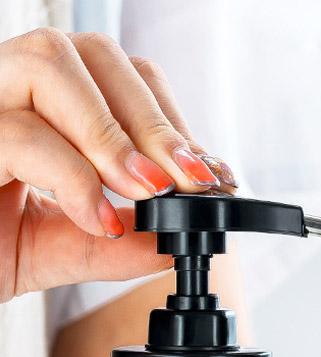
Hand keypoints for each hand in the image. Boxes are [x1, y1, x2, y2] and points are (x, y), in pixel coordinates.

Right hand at [0, 28, 236, 301]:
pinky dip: (73, 175)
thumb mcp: (63, 248)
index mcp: (40, 105)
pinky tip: (100, 218)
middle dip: (156, 124)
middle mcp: (5, 88)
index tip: (211, 175)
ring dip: (114, 135)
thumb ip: (120, 243)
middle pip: (93, 55)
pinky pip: (19, 131)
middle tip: (191, 184)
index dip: (170, 120)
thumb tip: (177, 240)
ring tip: (148, 193)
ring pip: (50, 63)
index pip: (117, 76)